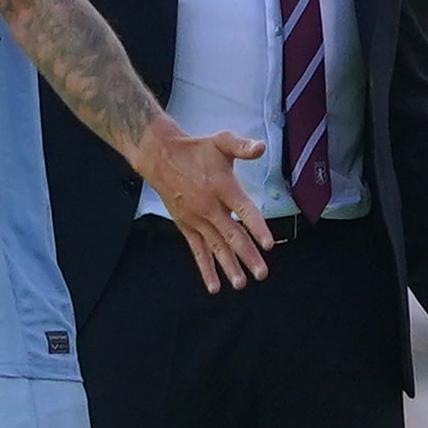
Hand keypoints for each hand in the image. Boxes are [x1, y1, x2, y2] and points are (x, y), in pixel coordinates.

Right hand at [139, 124, 272, 290]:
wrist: (160, 157)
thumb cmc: (195, 150)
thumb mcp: (221, 141)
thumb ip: (242, 146)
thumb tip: (261, 147)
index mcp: (222, 187)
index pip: (243, 211)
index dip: (256, 227)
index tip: (268, 244)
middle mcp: (210, 207)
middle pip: (232, 235)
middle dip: (247, 256)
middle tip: (261, 273)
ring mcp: (197, 219)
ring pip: (215, 247)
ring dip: (228, 267)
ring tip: (241, 284)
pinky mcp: (186, 226)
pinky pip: (197, 251)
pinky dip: (205, 269)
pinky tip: (214, 286)